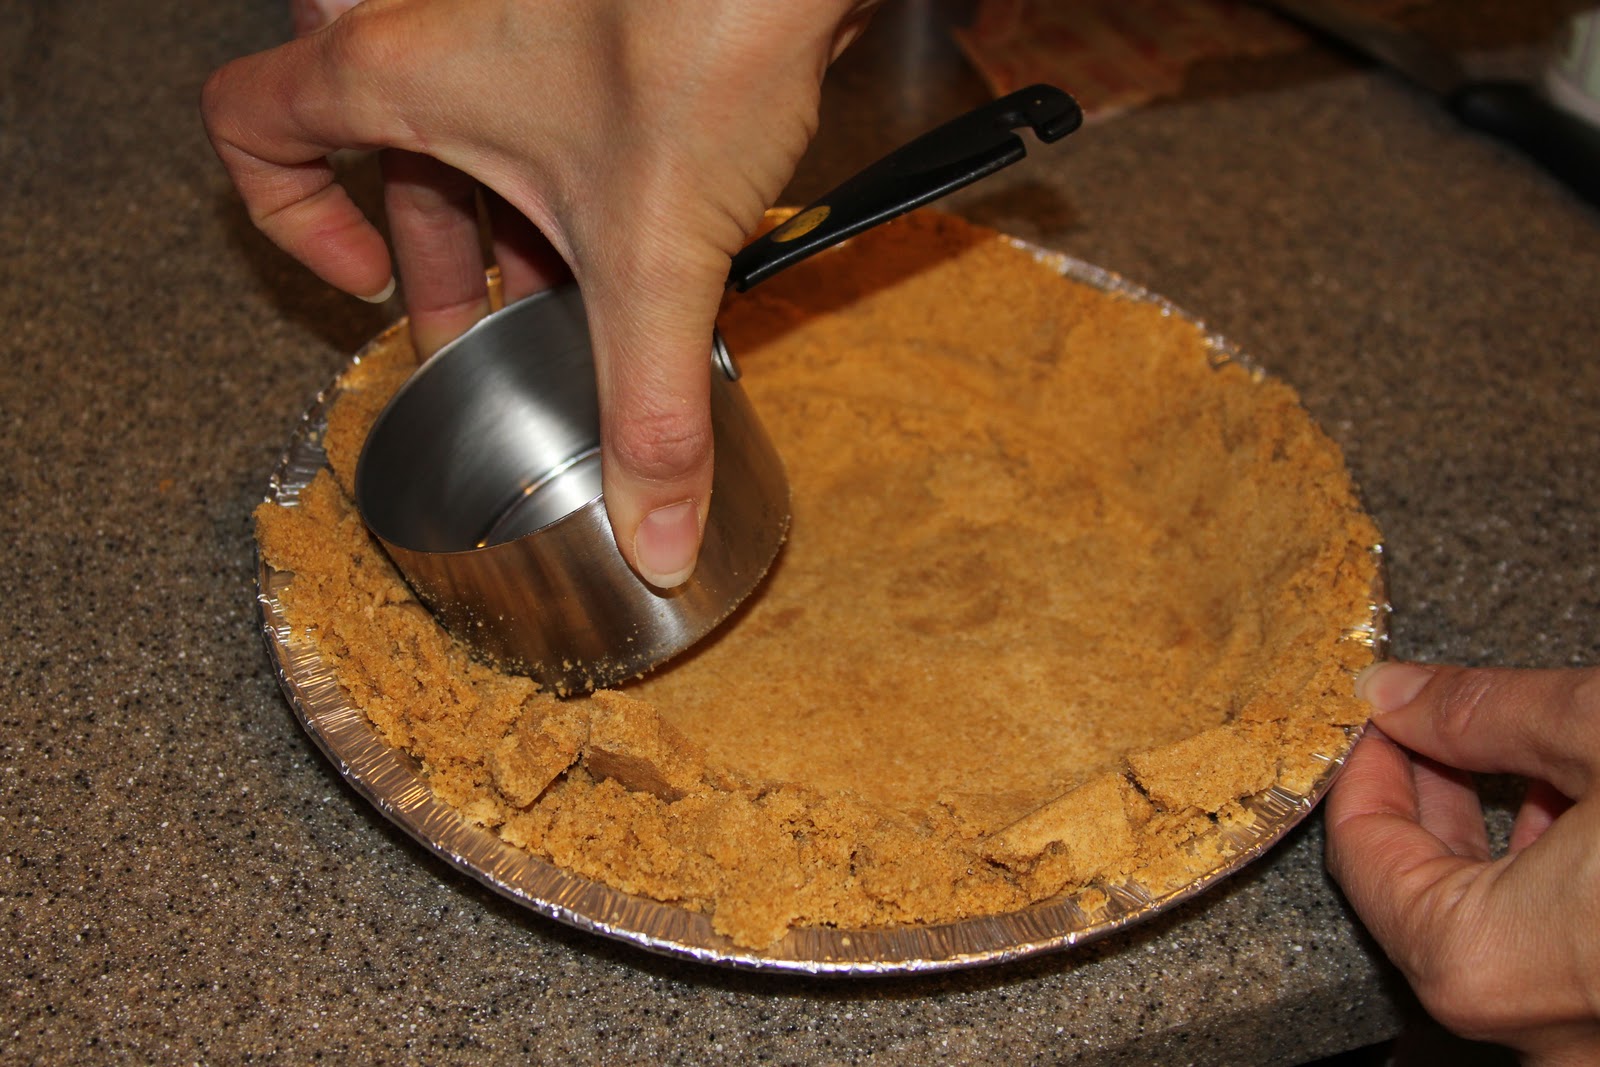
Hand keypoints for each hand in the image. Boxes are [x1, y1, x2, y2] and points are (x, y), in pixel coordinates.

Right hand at [202, 0, 874, 585]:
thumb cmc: (693, 31)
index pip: (256, 123)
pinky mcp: (598, 31)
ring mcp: (523, 24)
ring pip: (481, 133)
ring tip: (576, 310)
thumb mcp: (654, 254)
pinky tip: (648, 245)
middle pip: (391, 158)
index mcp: (398, 72)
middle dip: (441, 262)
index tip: (367, 290)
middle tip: (484, 339)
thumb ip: (649, 409)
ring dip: (520, 226)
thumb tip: (652, 533)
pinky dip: (582, 181)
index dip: (290, 220)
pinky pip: (556, 110)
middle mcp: (444, 31)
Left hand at [1326, 661, 1599, 1064]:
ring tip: (1521, 756)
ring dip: (1499, 838)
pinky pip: (1560, 952)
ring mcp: (1587, 1034)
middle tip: (1436, 726)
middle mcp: (1527, 1023)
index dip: (1365, 765)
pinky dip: (1557, 883)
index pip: (1363, 853)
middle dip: (1427, 796)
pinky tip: (1581, 815)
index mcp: (1481, 962)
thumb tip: (1396, 690)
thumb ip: (1482, 710)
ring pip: (1501, 927)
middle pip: (1424, 893)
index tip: (1377, 715)